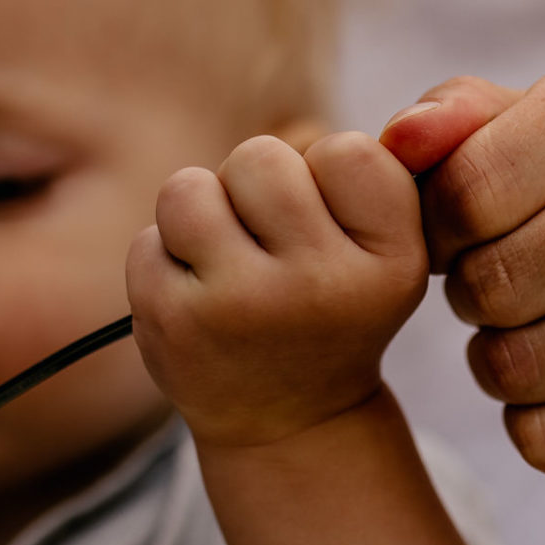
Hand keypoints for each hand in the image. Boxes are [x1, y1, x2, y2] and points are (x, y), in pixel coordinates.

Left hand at [128, 132, 426, 448]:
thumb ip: (378, 179)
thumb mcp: (385, 255)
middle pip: (260, 156)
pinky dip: (166, 261)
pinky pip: (148, 239)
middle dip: (254, 186)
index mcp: (392, 264)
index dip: (326, 174)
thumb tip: (396, 122)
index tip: (328, 224)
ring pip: (190, 187)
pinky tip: (199, 302)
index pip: (348, 150)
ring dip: (202, 214)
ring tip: (227, 262)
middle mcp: (322, 286)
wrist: (289, 422)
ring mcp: (242, 306)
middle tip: (268, 242)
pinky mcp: (174, 323)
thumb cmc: (334, 311)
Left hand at [380, 49, 544, 488]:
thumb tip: (400, 140)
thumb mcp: (536, 135)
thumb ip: (455, 123)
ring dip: (499, 364)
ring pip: (515, 365)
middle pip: (493, 278)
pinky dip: (536, 428)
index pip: (470, 185)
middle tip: (506, 292)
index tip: (467, 232)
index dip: (438, 226)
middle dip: (471, 295)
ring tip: (542, 336)